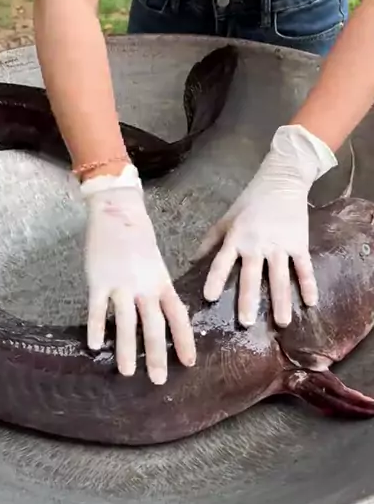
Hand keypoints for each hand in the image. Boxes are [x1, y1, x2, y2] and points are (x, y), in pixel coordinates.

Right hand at [80, 165, 195, 383]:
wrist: (117, 210)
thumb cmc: (137, 236)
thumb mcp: (156, 262)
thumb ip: (158, 287)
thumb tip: (163, 314)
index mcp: (162, 281)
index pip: (177, 316)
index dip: (184, 340)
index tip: (189, 363)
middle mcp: (144, 286)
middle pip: (153, 326)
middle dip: (157, 355)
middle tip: (158, 380)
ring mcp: (121, 284)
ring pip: (126, 322)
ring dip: (127, 349)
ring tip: (128, 372)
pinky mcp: (98, 280)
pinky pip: (97, 309)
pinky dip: (96, 328)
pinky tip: (95, 346)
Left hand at [194, 125, 336, 327]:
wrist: (282, 181)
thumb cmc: (250, 201)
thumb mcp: (227, 218)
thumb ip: (211, 240)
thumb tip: (192, 261)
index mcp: (236, 238)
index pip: (222, 262)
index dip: (216, 279)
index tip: (210, 298)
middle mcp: (257, 244)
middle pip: (251, 275)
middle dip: (248, 299)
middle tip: (246, 322)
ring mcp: (280, 245)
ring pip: (280, 277)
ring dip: (281, 300)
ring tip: (282, 322)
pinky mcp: (299, 243)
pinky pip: (304, 267)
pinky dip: (308, 285)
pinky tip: (311, 303)